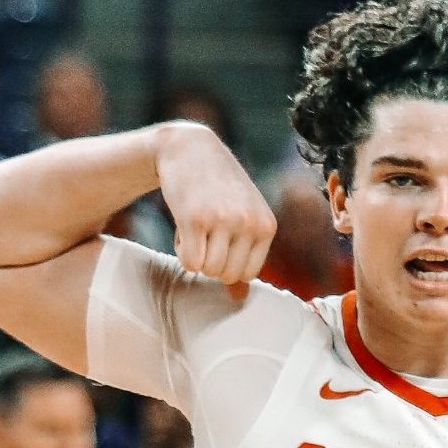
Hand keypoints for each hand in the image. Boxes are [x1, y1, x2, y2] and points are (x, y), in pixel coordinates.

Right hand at [154, 122, 274, 287]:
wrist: (190, 147)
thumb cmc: (218, 187)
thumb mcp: (241, 218)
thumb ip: (243, 256)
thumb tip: (239, 300)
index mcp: (266, 225)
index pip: (247, 274)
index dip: (228, 264)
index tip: (220, 242)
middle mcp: (249, 223)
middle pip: (227, 275)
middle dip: (211, 263)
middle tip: (205, 234)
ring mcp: (223, 220)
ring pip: (207, 271)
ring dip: (195, 256)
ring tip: (196, 228)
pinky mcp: (195, 218)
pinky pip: (189, 262)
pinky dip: (181, 251)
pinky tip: (183, 226)